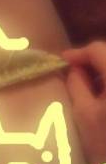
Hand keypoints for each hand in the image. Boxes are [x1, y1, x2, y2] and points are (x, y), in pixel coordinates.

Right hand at [62, 41, 105, 163]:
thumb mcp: (84, 113)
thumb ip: (76, 84)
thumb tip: (73, 68)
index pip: (98, 50)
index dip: (78, 53)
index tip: (62, 62)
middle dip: (91, 63)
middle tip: (72, 75)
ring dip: (102, 75)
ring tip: (87, 89)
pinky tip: (103, 100)